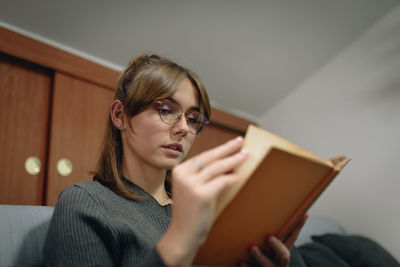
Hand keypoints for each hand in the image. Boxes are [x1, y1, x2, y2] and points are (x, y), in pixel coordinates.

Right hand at [157, 136, 249, 265]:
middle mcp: (183, 175)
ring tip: (246, 155)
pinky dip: (233, 178)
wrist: (182, 235)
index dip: (220, 149)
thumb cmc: (190, 212)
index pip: (204, 156)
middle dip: (228, 149)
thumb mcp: (193, 190)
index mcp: (179, 171)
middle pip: (211, 158)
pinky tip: (240, 175)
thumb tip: (229, 163)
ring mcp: (191, 185)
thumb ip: (206, 176)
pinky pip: (222, 182)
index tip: (233, 143)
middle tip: (241, 142)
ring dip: (234, 160)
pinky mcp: (202, 195)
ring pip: (218, 168)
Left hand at [239, 215, 307, 266]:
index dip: (298, 227)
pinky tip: (240, 262)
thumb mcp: (264, 248)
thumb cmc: (258, 257)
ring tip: (252, 248)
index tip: (303, 215)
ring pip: (267, 266)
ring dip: (260, 257)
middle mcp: (278, 264)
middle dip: (278, 246)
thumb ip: (265, 233)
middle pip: (284, 256)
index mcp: (281, 254)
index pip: (292, 238)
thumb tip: (258, 203)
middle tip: (270, 237)